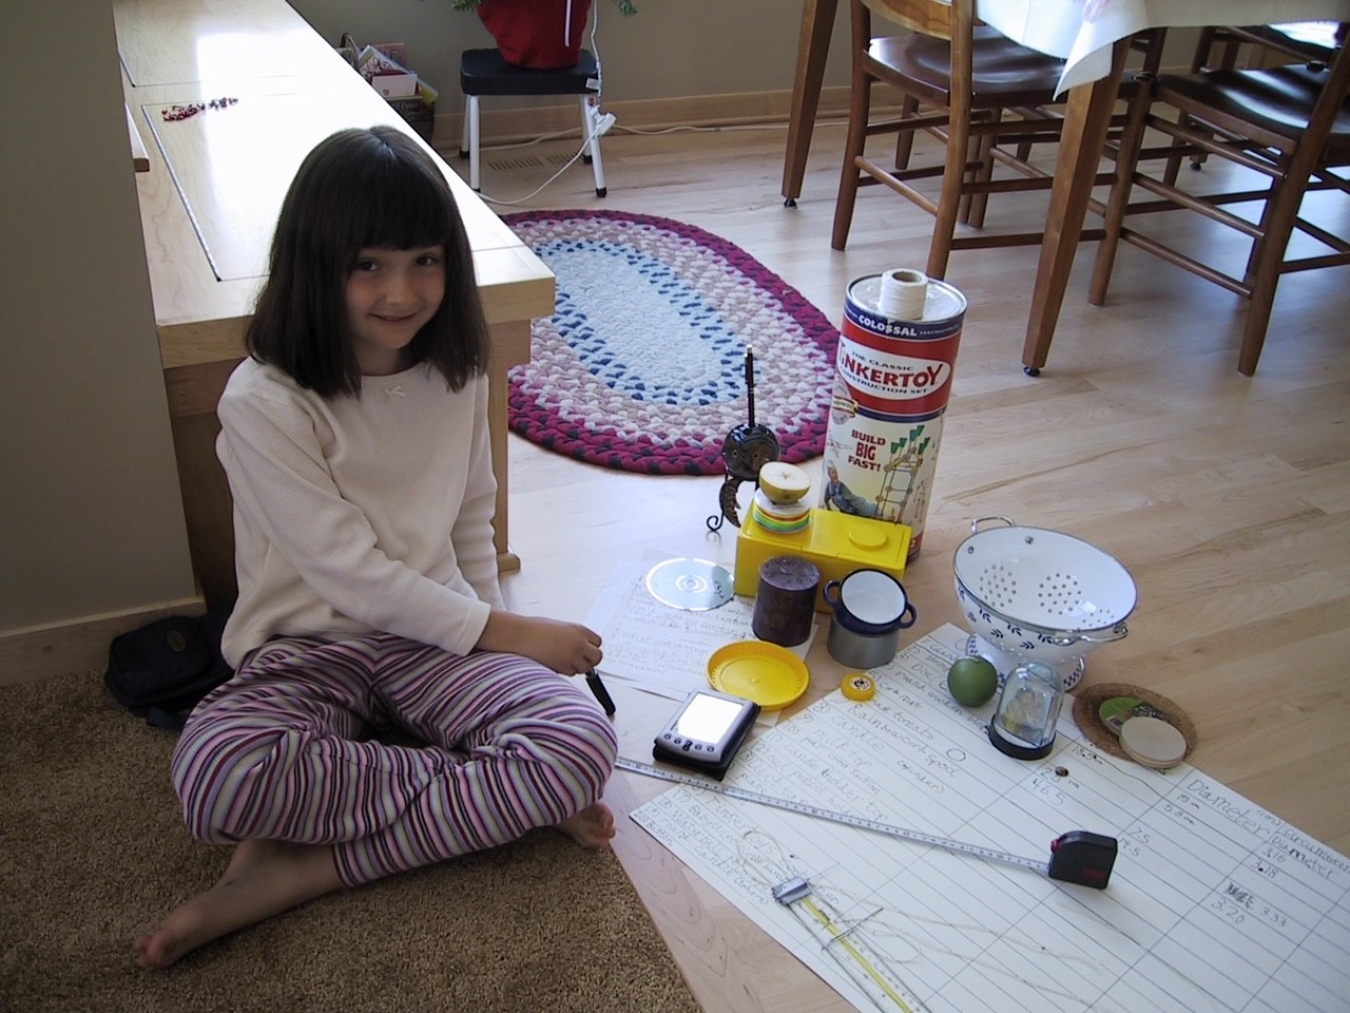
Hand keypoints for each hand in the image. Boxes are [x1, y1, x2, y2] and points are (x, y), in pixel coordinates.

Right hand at [477, 612, 601, 674]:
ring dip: (576, 666)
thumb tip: (582, 646)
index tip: (586, 649)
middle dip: (590, 660)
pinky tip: (555, 662)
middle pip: (597, 657)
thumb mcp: (560, 627)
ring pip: (584, 669)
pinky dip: (565, 670)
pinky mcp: (562, 668)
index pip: (598, 642)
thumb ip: (574, 636)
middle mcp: (579, 643)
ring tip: (562, 659)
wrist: (519, 635)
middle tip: (580, 659)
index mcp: (579, 629)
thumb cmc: (534, 629)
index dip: (591, 647)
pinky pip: (571, 673)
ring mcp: (572, 656)